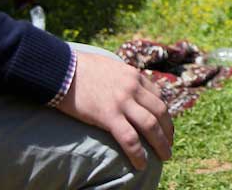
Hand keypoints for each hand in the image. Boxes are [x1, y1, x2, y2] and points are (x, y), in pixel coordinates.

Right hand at [55, 52, 173, 169]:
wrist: (61, 68)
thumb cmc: (80, 67)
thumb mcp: (109, 66)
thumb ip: (121, 77)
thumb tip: (122, 87)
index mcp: (133, 75)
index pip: (158, 95)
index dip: (164, 113)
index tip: (165, 124)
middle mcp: (133, 87)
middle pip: (160, 111)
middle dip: (168, 129)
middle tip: (169, 143)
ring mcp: (122, 101)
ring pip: (151, 125)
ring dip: (161, 143)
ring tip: (165, 156)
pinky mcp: (108, 115)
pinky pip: (130, 138)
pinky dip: (139, 153)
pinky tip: (142, 164)